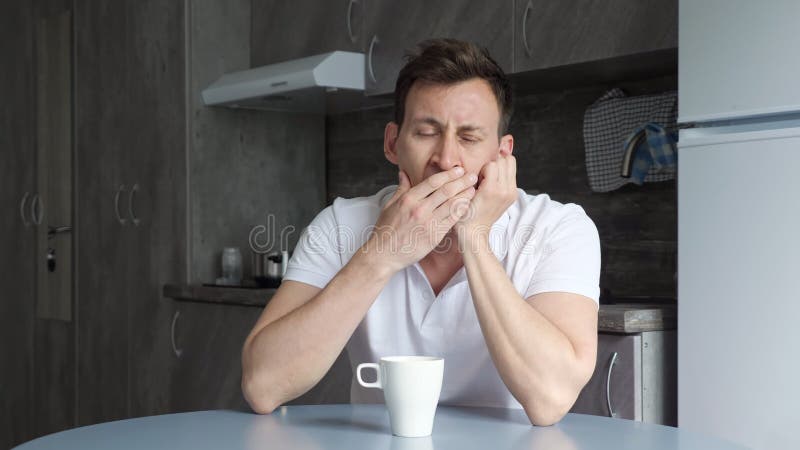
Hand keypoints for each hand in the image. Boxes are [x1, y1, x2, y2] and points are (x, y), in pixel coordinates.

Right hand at [362, 167, 476, 272]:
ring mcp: (428, 223)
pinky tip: (468, 206)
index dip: (448, 174)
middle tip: (472, 176)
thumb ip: (401, 189)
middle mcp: (419, 209)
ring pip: (451, 205)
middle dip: (461, 182)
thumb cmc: (385, 230)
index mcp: (409, 199)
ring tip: (474, 189)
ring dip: (465, 195)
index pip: (433, 182)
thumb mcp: (389, 205)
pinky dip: (461, 211)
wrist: (384, 254)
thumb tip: (404, 174)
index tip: (459, 170)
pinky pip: (452, 221)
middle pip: (446, 191)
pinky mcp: (434, 236)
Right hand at [457, 155, 517, 242]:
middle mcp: (505, 191)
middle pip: (506, 161)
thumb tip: (479, 162)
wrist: (475, 231)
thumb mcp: (463, 193)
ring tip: (490, 178)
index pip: (492, 164)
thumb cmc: (465, 213)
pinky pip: (512, 174)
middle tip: (485, 176)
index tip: (477, 179)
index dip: (482, 168)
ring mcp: (511, 193)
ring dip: (500, 167)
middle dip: (494, 164)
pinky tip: (494, 183)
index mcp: (492, 190)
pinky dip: (503, 174)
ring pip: (511, 164)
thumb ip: (469, 177)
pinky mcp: (514, 195)